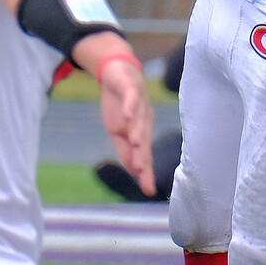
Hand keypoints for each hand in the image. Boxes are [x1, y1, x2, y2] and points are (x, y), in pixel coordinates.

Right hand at [97, 56, 155, 196]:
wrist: (116, 73)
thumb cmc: (119, 104)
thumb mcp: (118, 131)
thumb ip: (125, 150)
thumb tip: (134, 172)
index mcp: (141, 131)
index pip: (145, 155)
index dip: (147, 173)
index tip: (149, 191)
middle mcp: (144, 119)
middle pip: (145, 140)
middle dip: (144, 156)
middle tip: (143, 172)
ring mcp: (139, 103)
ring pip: (140, 119)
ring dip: (138, 131)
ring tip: (136, 144)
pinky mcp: (131, 87)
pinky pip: (132, 98)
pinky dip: (130, 106)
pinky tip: (128, 116)